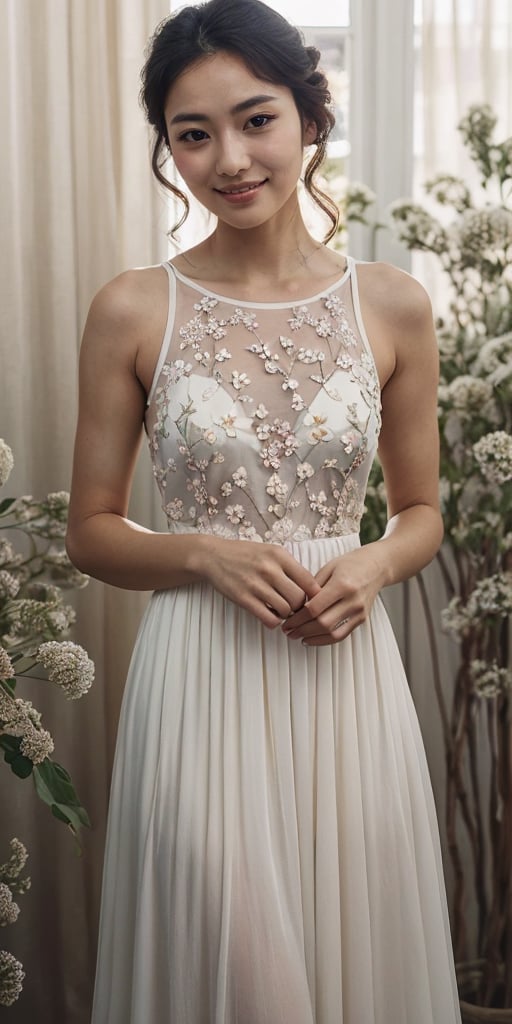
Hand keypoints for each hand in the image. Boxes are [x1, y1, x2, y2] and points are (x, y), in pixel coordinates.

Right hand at [203, 539, 321, 627]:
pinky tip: (269, 615)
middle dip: (299, 607)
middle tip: (293, 607)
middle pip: (299, 599)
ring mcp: (256, 585)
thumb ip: (290, 567)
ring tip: (280, 610)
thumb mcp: (270, 551)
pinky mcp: (244, 598)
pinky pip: (269, 619)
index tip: (309, 599)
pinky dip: (273, 622)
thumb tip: (311, 588)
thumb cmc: (244, 555)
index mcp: (280, 556)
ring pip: (286, 611)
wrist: (213, 556)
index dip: (314, 595)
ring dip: (286, 615)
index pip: (309, 581)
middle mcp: (270, 569)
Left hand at [281, 547, 384, 645]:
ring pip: (332, 633)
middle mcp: (353, 600)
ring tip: (297, 636)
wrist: (377, 566)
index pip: (315, 608)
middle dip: (301, 629)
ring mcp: (359, 611)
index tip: (286, 621)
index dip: (297, 618)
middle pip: (322, 623)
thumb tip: (295, 606)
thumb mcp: (328, 568)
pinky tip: (312, 639)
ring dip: (311, 638)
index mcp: (342, 584)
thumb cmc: (351, 564)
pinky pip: (342, 635)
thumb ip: (312, 587)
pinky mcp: (362, 619)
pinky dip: (325, 640)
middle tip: (288, 631)